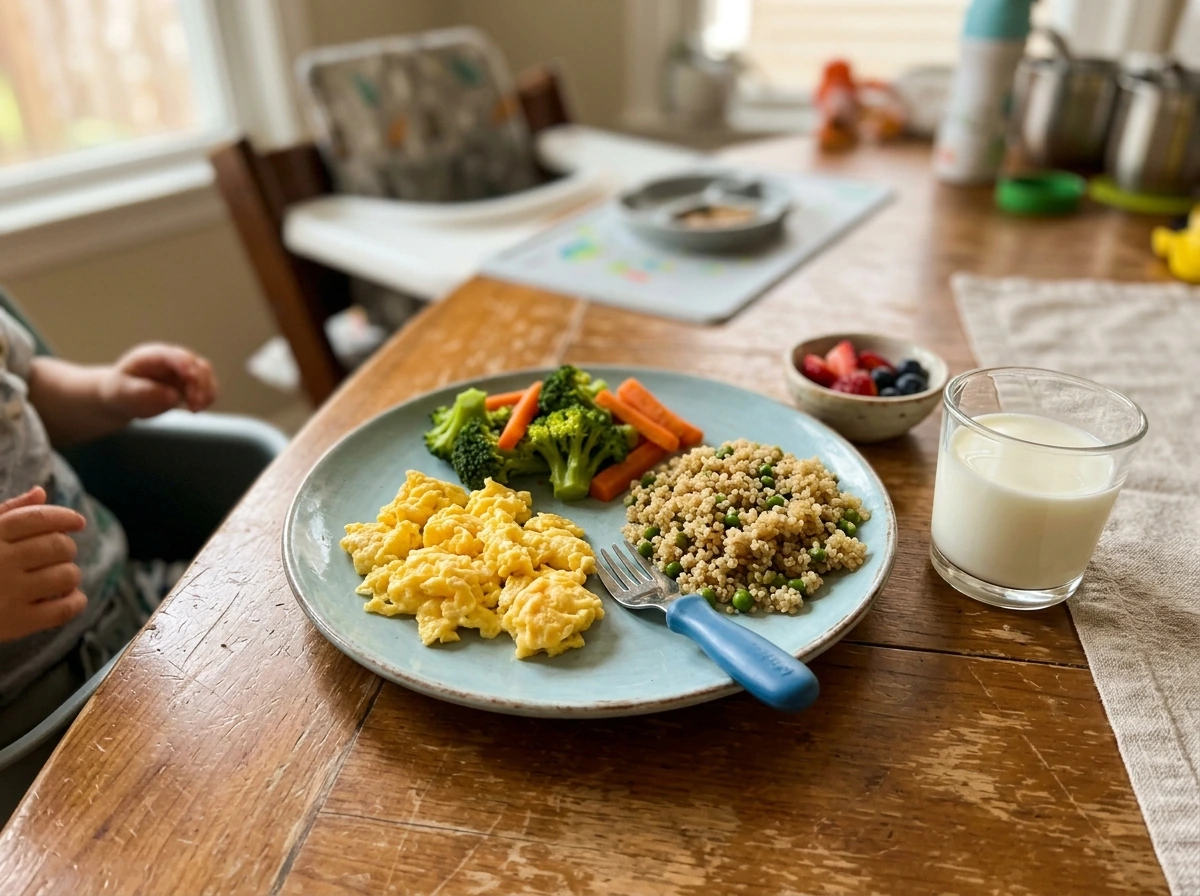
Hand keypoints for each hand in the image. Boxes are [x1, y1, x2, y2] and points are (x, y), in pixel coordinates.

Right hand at [0, 487, 87, 641]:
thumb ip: (8, 512)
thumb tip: (40, 492)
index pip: (37, 518)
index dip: (64, 517)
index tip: (78, 522)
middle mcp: (0, 562)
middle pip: (58, 546)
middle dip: (67, 548)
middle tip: (60, 555)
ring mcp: (8, 593)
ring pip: (66, 576)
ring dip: (71, 575)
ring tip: (60, 578)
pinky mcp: (16, 623)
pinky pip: (64, 609)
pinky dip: (75, 602)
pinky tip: (71, 598)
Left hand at [102, 344, 218, 419]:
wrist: (124, 397)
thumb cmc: (120, 392)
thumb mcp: (122, 392)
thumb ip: (144, 393)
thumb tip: (172, 396)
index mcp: (153, 356)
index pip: (173, 356)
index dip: (184, 364)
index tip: (191, 378)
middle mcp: (172, 360)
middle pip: (196, 364)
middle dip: (200, 384)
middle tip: (194, 405)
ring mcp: (183, 371)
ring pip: (206, 375)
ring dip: (207, 392)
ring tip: (195, 410)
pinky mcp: (190, 383)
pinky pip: (207, 387)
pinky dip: (208, 398)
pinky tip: (196, 409)